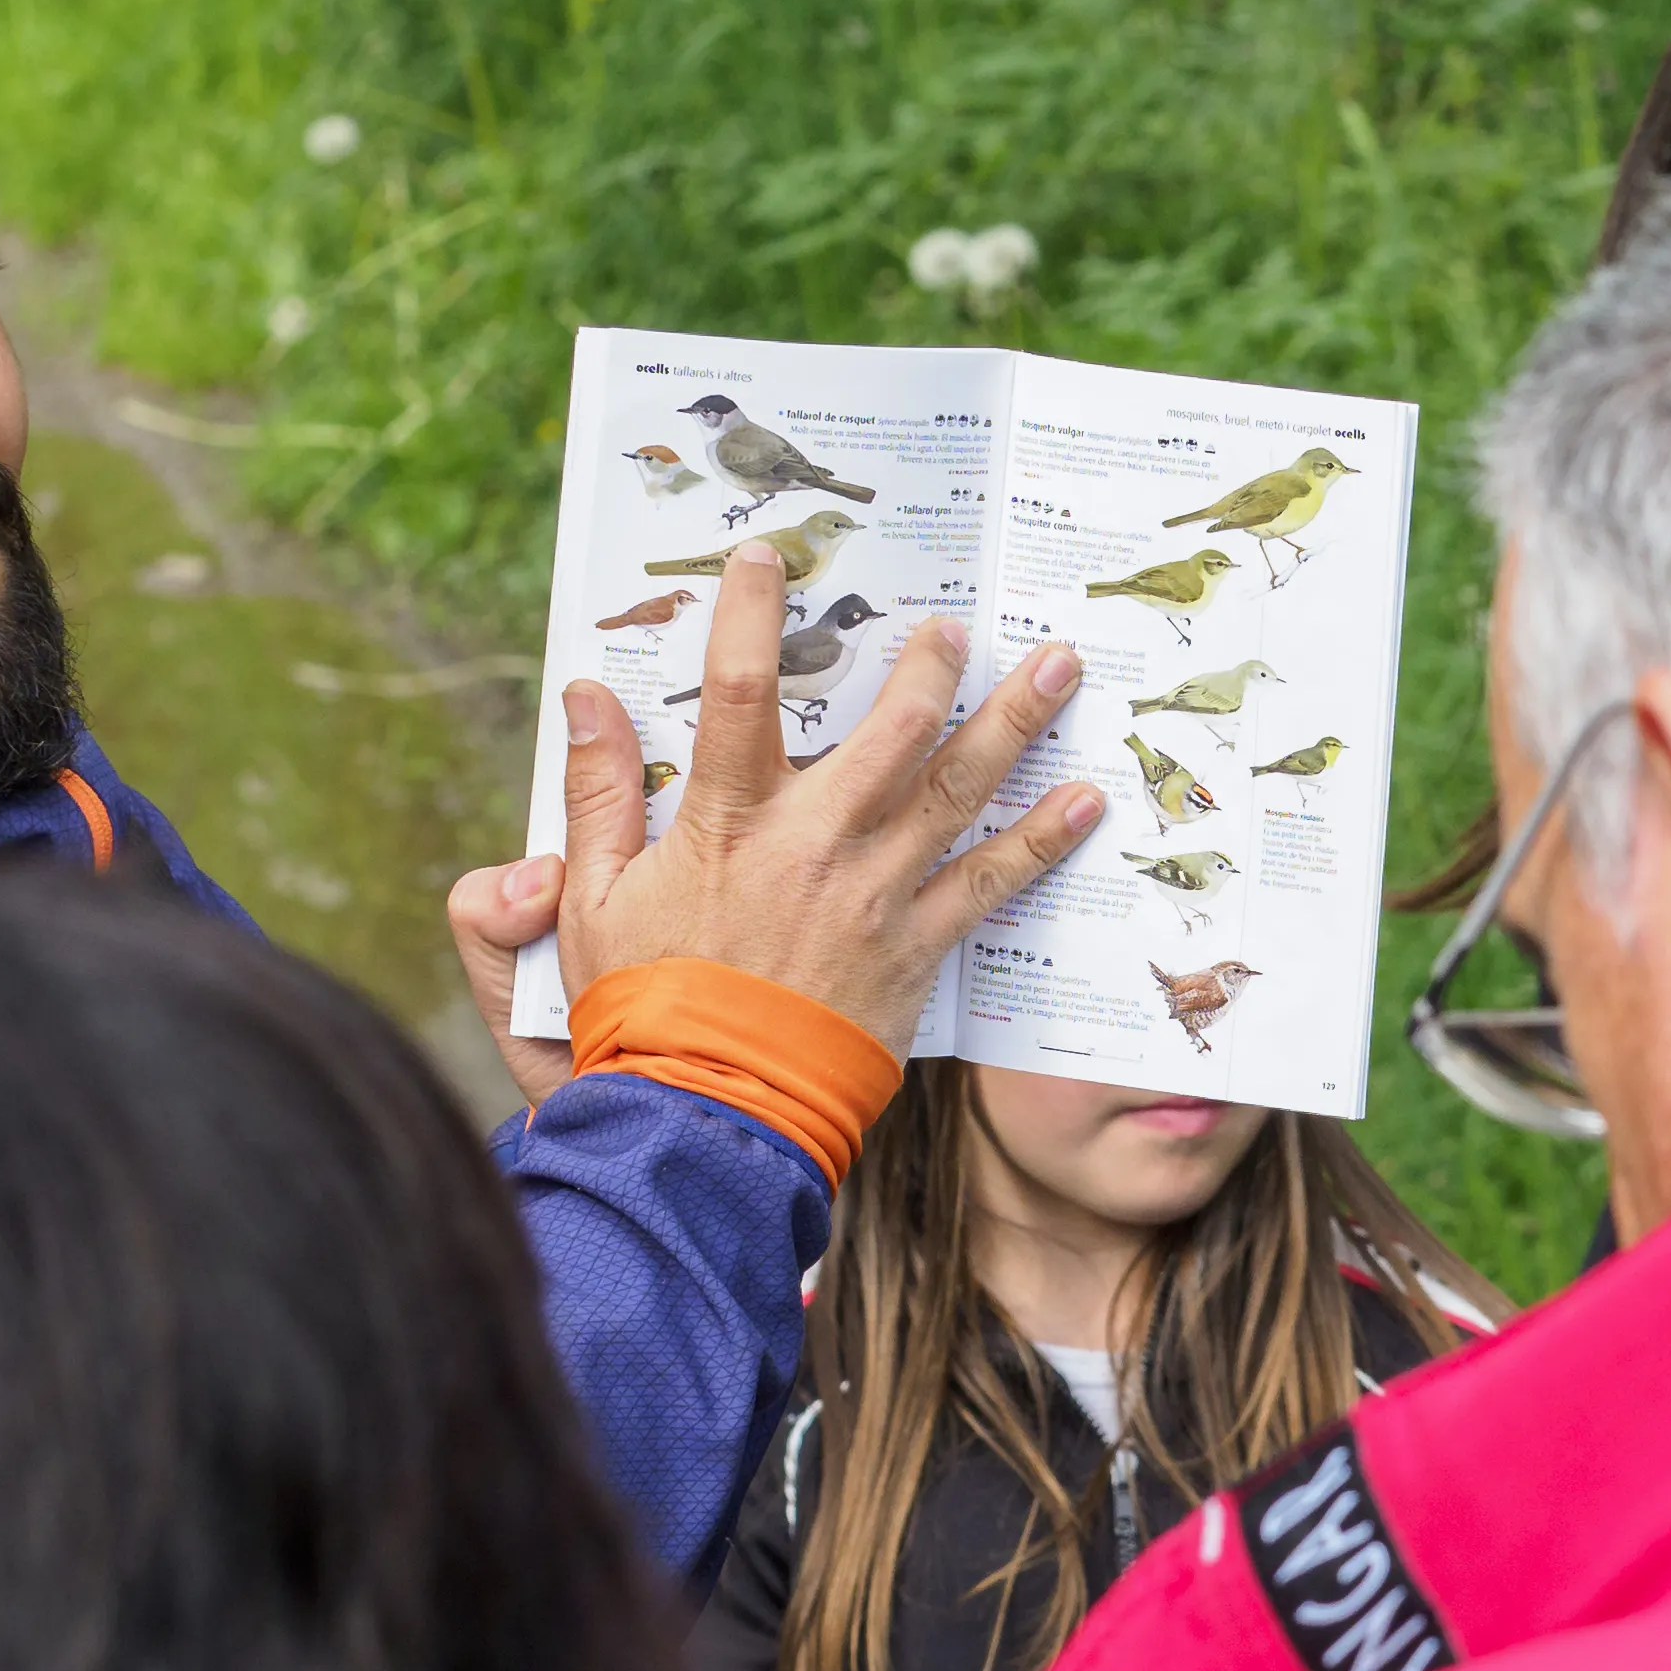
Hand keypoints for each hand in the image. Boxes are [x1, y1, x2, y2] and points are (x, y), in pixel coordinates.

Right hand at [447, 546, 1104, 1066]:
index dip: (751, 616)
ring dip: (1015, 723)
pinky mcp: (917, 947)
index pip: (740, 692)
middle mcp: (813, 842)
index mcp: (728, 821)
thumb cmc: (645, 1006)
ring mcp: (875, 893)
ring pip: (958, 789)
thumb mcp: (594, 897)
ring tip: (1059, 668)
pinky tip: (1085, 801)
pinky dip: (1042, 840)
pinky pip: (992, 883)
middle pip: (889, 729)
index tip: (766, 560)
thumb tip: (585, 696)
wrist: (708, 1110)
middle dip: (931, 666)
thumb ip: (599, 792)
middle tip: (958, 622)